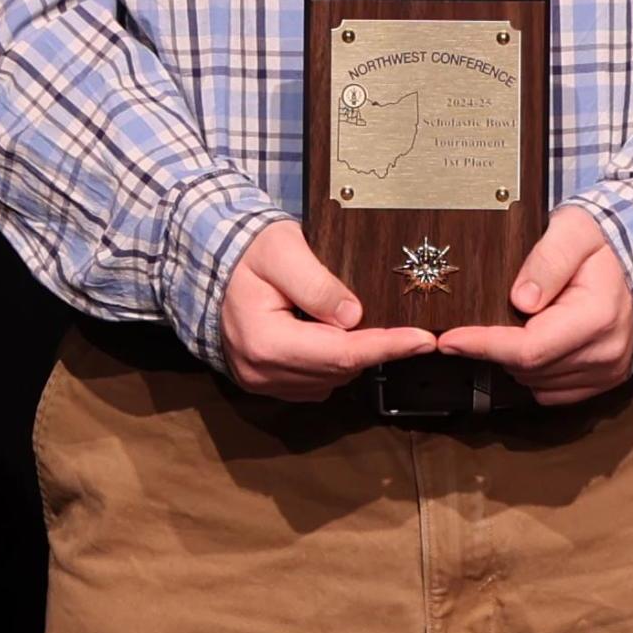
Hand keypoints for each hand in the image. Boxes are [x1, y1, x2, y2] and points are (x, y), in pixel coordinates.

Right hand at [218, 219, 437, 401]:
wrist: (209, 265)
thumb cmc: (245, 252)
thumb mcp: (281, 249)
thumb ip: (317, 283)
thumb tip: (354, 315)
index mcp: (265, 341)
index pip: (339, 352)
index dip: (386, 346)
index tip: (423, 340)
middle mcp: (261, 371)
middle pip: (339, 370)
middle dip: (376, 348)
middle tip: (408, 329)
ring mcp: (262, 382)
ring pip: (330, 379)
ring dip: (351, 355)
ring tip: (350, 320)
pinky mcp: (267, 383)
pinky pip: (315, 382)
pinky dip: (333, 362)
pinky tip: (329, 334)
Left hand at [434, 207, 632, 406]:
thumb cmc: (602, 244)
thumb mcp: (573, 230)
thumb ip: (547, 260)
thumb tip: (520, 299)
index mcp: (597, 316)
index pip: (529, 347)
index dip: (483, 346)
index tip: (449, 340)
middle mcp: (606, 352)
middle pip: (527, 368)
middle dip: (495, 348)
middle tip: (483, 321)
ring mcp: (607, 372)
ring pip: (536, 383)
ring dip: (515, 361)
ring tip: (519, 325)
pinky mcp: (604, 381)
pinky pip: (552, 392)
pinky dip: (535, 373)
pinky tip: (536, 344)